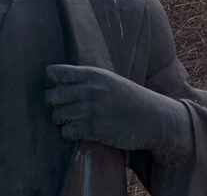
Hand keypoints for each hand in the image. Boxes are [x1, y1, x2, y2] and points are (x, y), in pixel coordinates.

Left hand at [44, 64, 189, 160]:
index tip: (57, 89)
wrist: (155, 119)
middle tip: (61, 108)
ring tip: (70, 121)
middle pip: (51, 95)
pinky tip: (77, 132)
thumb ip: (88, 79)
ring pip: (57, 114)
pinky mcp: (95, 129)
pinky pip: (67, 131)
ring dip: (60, 120)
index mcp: (92, 75)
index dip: (51, 82)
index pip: (54, 73)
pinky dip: (68, 133)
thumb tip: (62, 81)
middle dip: (52, 104)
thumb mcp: (110, 81)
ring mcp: (91, 109)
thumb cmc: (131, 99)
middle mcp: (89, 90)